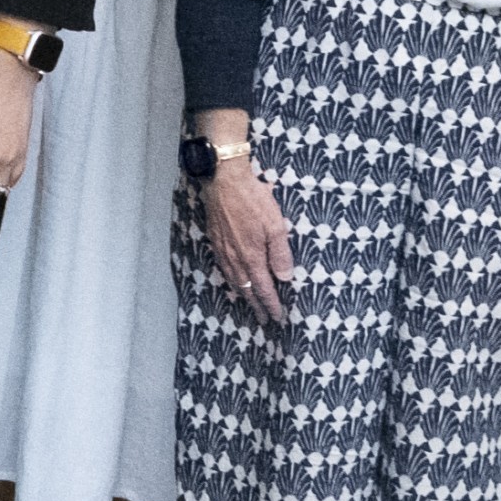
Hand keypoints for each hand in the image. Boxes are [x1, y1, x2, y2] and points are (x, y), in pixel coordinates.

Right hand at [196, 164, 292, 322]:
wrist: (223, 181)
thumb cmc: (253, 200)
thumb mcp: (275, 225)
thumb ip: (280, 254)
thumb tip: (285, 278)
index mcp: (251, 257)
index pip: (263, 288)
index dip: (271, 304)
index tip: (277, 318)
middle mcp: (235, 258)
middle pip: (247, 289)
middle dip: (256, 306)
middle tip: (263, 320)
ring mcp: (223, 250)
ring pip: (234, 280)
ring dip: (243, 295)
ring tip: (249, 304)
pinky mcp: (215, 240)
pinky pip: (224, 268)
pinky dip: (231, 280)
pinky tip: (234, 279)